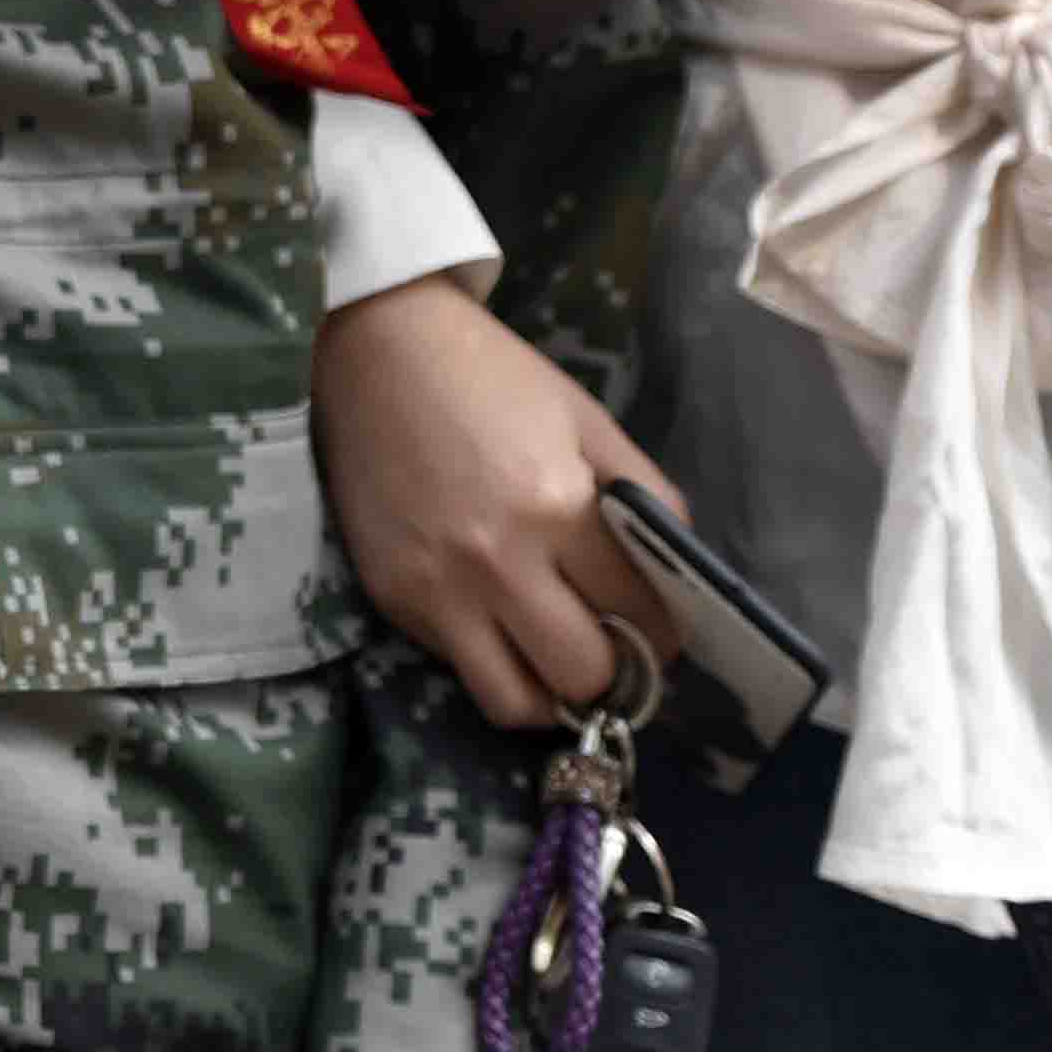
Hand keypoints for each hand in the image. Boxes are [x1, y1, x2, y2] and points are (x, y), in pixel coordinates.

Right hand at [317, 276, 680, 728]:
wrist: (375, 348)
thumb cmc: (492, 378)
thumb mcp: (587, 422)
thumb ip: (643, 498)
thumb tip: (676, 574)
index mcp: (557, 509)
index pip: (640, 616)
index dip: (665, 633)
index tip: (661, 628)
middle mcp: (496, 562)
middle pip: (582, 676)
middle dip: (614, 672)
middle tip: (614, 647)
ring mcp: (435, 587)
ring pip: (513, 703)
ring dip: (548, 693)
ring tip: (555, 660)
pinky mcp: (390, 596)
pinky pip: (457, 664)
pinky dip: (490, 656)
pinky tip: (496, 615)